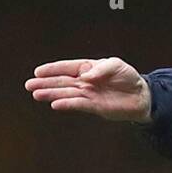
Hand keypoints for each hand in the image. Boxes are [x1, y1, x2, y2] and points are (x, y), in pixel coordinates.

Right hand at [25, 57, 150, 121]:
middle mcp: (85, 82)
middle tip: (29, 85)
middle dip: (45, 83)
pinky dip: (67, 104)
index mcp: (88, 68)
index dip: (52, 69)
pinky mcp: (95, 107)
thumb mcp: (117, 65)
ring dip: (51, 94)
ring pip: (66, 93)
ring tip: (36, 94)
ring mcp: (88, 94)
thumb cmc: (128, 78)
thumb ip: (101, 68)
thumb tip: (86, 76)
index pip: (67, 67)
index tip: (38, 72)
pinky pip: (78, 105)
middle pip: (62, 81)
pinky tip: (55, 104)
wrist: (142, 96)